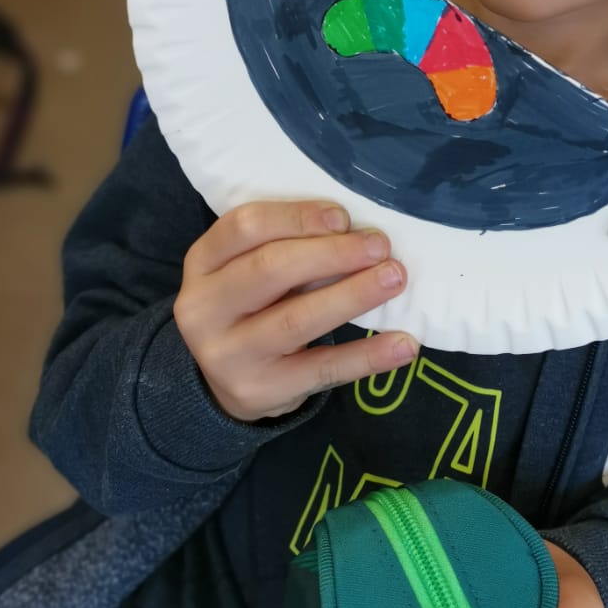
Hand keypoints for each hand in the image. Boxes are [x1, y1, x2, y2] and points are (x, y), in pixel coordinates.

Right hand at [173, 200, 416, 421]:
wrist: (221, 382)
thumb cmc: (250, 304)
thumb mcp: (247, 268)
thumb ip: (285, 245)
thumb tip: (355, 229)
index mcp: (203, 262)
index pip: (244, 227)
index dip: (297, 218)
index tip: (343, 217)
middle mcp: (204, 308)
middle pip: (270, 269)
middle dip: (331, 254)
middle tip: (380, 246)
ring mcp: (228, 355)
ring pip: (295, 320)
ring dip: (353, 296)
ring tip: (395, 278)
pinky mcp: (260, 391)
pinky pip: (321, 370)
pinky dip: (367, 355)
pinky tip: (404, 343)